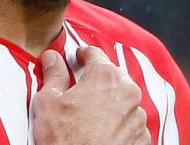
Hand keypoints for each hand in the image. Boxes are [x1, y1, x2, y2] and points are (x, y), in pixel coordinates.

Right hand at [32, 46, 149, 144]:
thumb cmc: (64, 139)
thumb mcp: (48, 102)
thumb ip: (53, 74)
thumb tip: (52, 58)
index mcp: (106, 77)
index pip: (95, 54)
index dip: (83, 55)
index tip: (77, 58)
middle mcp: (128, 92)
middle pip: (112, 76)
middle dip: (97, 80)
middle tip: (79, 91)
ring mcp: (138, 116)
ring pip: (123, 100)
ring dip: (109, 103)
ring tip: (89, 117)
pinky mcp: (142, 137)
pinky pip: (130, 122)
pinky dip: (119, 123)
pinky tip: (101, 131)